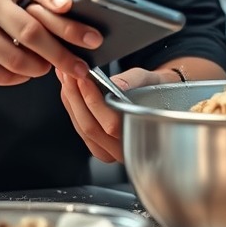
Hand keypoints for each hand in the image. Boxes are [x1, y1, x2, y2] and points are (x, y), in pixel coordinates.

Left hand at [57, 67, 174, 163]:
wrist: (160, 100)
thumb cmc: (156, 90)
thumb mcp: (150, 79)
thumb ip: (133, 81)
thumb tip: (115, 84)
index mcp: (143, 135)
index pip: (112, 124)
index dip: (94, 101)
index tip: (84, 79)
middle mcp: (125, 149)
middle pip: (91, 128)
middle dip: (76, 98)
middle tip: (68, 74)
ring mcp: (110, 152)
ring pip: (82, 130)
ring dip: (70, 102)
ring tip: (65, 78)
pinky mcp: (98, 147)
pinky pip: (80, 129)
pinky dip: (71, 108)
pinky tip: (69, 91)